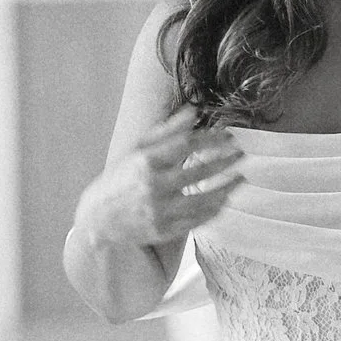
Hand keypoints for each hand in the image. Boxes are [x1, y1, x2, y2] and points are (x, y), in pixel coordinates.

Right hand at [71, 105, 241, 252]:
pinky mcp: (165, 230)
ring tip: (241, 178)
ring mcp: (160, 211)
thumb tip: (195, 110)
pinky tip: (225, 199)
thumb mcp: (137, 150)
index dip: (211, 138)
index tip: (229, 135)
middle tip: (242, 154)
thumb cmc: (120, 178)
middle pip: (200, 172)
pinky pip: (198, 220)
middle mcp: (153, 186)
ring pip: (204, 200)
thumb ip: (167, 130)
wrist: (99, 218)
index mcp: (145, 161)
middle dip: (226, 161)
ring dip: (227, 188)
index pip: (186, 144)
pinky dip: (215, 208)